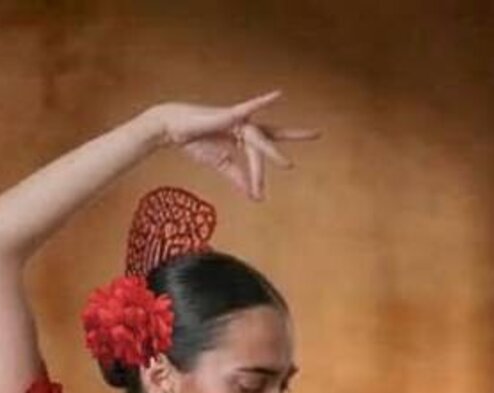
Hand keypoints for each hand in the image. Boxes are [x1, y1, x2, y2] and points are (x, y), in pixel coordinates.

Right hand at [156, 92, 318, 199]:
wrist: (174, 130)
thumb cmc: (196, 142)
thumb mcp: (220, 164)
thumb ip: (238, 178)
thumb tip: (255, 196)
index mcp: (244, 138)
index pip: (265, 151)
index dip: (271, 166)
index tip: (275, 183)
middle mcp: (245, 127)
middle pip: (273, 133)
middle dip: (295, 134)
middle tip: (319, 133)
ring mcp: (238, 119)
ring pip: (258, 140)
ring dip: (270, 156)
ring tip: (288, 166)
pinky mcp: (228, 115)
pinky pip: (248, 109)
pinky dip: (262, 101)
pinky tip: (277, 94)